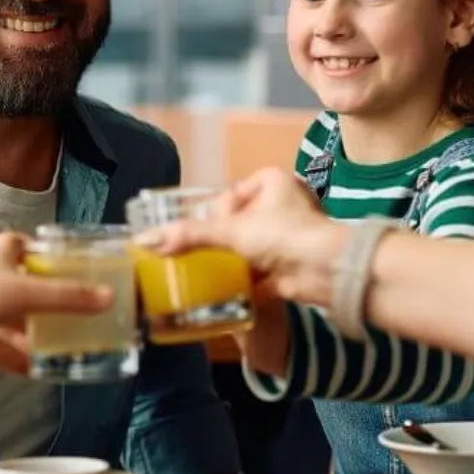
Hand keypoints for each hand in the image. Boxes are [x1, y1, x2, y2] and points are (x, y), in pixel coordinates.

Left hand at [0, 234, 111, 383]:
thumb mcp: (27, 292)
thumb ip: (68, 297)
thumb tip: (108, 299)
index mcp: (3, 253)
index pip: (30, 247)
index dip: (51, 254)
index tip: (78, 267)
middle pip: (30, 286)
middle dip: (53, 300)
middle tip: (84, 311)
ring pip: (19, 320)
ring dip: (40, 333)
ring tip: (71, 343)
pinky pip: (6, 349)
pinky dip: (21, 359)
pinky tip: (42, 370)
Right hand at [136, 168, 347, 307]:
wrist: (325, 269)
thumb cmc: (284, 235)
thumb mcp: (231, 230)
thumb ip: (190, 235)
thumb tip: (148, 240)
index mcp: (272, 181)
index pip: (230, 195)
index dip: (214, 214)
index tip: (206, 232)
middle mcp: (284, 204)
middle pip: (238, 223)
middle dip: (221, 241)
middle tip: (201, 256)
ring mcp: (288, 236)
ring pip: (249, 248)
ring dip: (232, 262)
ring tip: (208, 274)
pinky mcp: (291, 264)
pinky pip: (260, 272)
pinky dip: (245, 282)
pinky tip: (226, 292)